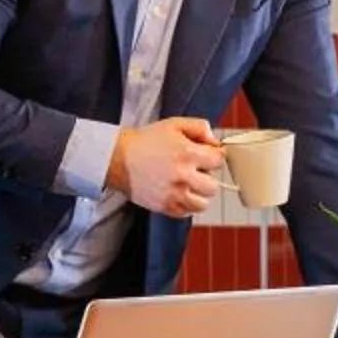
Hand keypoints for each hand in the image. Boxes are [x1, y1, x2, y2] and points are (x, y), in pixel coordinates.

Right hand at [108, 117, 225, 216]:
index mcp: (188, 153)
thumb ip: (199, 127)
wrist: (119, 158)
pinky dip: (186, 204)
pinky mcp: (164, 206)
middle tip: (194, 171)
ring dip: (198, 194)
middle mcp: (183, 176)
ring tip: (187, 184)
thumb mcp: (174, 124)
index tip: (205, 156)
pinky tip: (178, 192)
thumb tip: (215, 141)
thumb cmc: (146, 141)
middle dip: (207, 177)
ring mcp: (174, 194)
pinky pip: (187, 213)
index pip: (218, 161)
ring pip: (203, 204)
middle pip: (213, 186)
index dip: (213, 157)